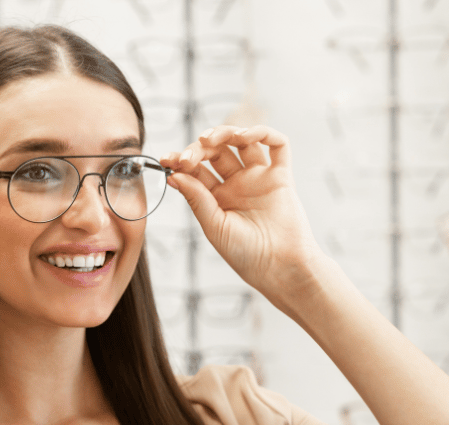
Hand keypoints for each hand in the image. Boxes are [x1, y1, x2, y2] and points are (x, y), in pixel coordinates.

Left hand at [160, 125, 323, 306]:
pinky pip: (278, 146)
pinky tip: (247, 135)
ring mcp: (259, 178)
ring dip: (226, 133)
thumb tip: (174, 174)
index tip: (166, 159)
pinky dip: (264, 132)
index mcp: (217, 198)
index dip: (181, 160)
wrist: (280, 268)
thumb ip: (197, 198)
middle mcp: (238, 184)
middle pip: (217, 151)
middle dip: (200, 147)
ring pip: (243, 142)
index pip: (196, 170)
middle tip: (189, 156)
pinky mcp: (281, 177)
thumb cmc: (246, 255)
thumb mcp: (214, 226)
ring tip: (212, 139)